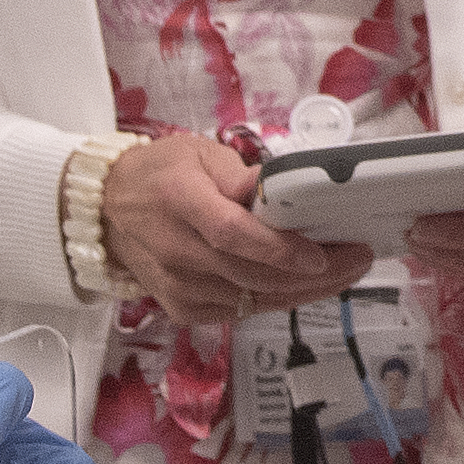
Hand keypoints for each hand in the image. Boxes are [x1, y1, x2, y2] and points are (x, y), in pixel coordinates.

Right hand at [102, 132, 363, 323]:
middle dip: (315, 273)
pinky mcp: (184, 309)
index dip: (279, 248)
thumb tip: (285, 189)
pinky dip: (278, 298)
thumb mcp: (199, 154)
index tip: (321, 252)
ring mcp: (179, 287)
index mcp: (180, 201)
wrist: (106, 211)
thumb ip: (242, 176)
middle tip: (357, 258)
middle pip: (252, 274)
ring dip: (306, 290)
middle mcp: (177, 251)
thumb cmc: (160, 175)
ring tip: (345, 272)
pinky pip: (243, 310)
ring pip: (254, 298)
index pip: (232, 234)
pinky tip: (308, 285)